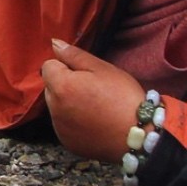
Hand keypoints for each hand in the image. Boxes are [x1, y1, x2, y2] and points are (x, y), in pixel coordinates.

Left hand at [39, 38, 143, 160]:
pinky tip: (93, 122)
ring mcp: (59, 128)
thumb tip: (54, 43)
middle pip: (51, 87)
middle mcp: (54, 109)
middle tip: (92, 89)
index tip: (86, 74)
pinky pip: (64, 125)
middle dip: (65, 85)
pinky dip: (73, 122)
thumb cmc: (122, 97)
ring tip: (95, 107)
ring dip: (68, 103)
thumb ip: (74, 55)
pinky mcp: (67, 142)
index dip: (66, 66)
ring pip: (56, 107)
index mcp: (61, 86)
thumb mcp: (102, 68)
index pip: (48, 66)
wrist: (138, 135)